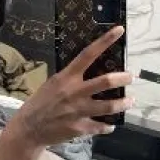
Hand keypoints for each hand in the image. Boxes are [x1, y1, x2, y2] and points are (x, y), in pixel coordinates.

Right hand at [11, 26, 133, 147]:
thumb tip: (90, 71)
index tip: (120, 30)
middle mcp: (74, 92)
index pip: (88, 54)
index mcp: (67, 78)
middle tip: (131, 77)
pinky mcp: (80, 128)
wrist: (29, 129)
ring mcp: (78, 111)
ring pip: (108, 106)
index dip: (105, 41)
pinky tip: (111, 125)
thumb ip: (70, 79)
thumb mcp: (53, 84)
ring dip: (123, 103)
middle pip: (105, 82)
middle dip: (123, 78)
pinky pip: (100, 127)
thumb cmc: (40, 103)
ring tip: (130, 101)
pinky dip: (108, 126)